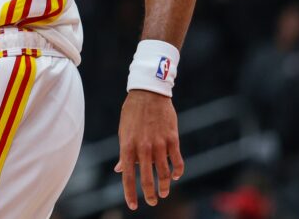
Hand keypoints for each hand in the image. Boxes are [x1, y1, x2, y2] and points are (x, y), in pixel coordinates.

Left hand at [114, 89, 183, 209]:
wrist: (148, 93)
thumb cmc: (132, 113)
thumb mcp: (123, 131)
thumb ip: (125, 153)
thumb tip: (120, 170)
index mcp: (127, 146)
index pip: (128, 176)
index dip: (130, 193)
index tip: (133, 206)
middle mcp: (143, 148)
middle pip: (147, 178)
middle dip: (150, 194)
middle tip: (152, 202)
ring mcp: (159, 144)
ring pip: (164, 173)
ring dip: (165, 186)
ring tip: (164, 192)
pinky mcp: (172, 139)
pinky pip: (177, 161)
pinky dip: (177, 172)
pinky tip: (176, 176)